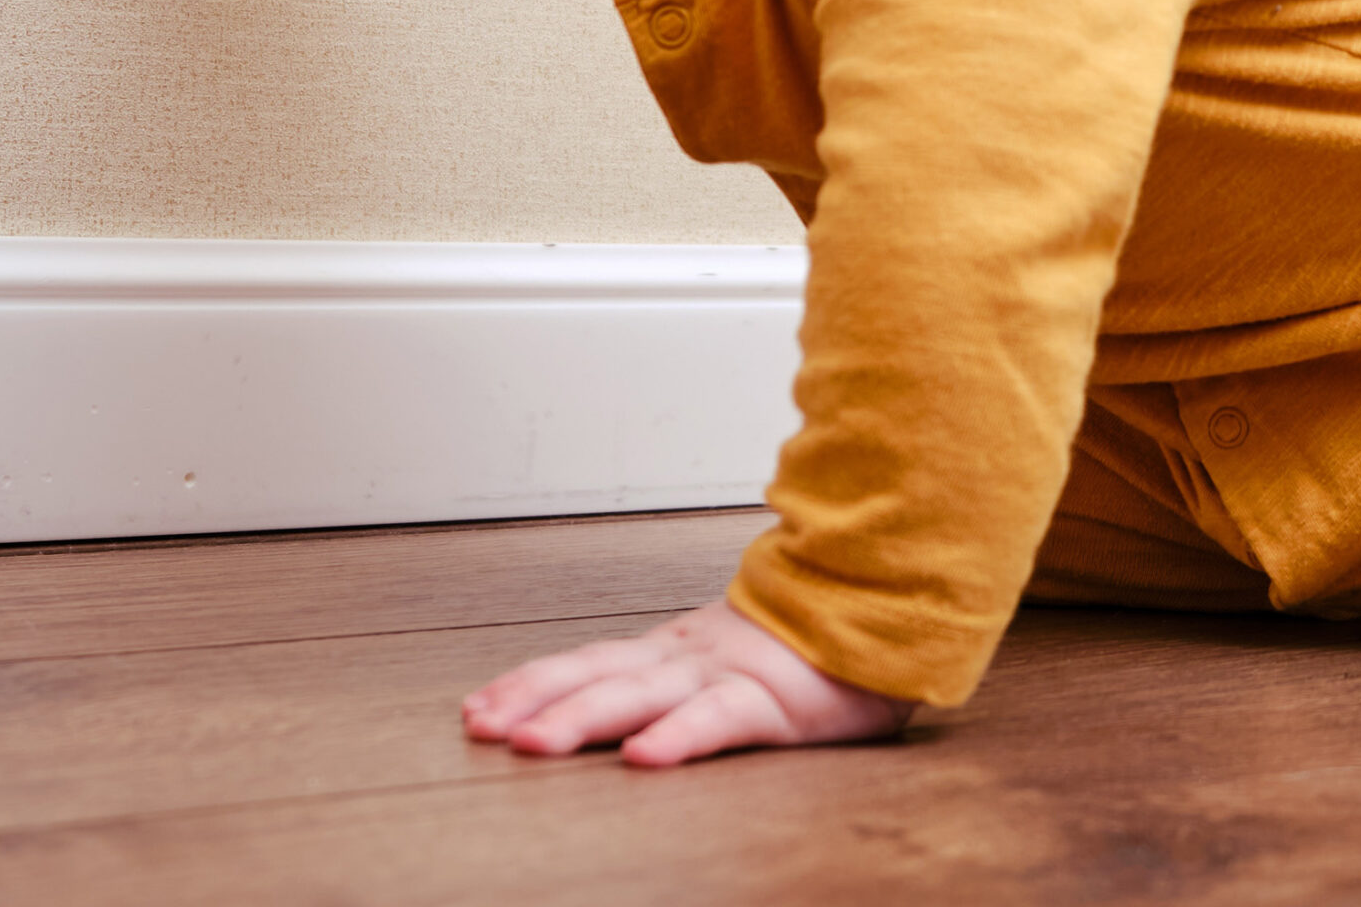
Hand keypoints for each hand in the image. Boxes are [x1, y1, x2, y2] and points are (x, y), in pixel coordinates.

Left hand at [460, 598, 909, 769]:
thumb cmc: (807, 645)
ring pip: (640, 696)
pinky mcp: (774, 700)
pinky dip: (677, 738)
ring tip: (529, 743)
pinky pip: (719, 721)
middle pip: (596, 675)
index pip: (588, 663)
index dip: (531, 683)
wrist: (882, 601)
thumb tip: (623, 712)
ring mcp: (727, 673)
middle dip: (533, 701)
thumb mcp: (729, 662)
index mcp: (673, 650)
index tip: (478, 708)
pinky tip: (642, 759)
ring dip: (579, 717)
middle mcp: (686, 656)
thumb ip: (681, 681)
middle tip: (479, 727)